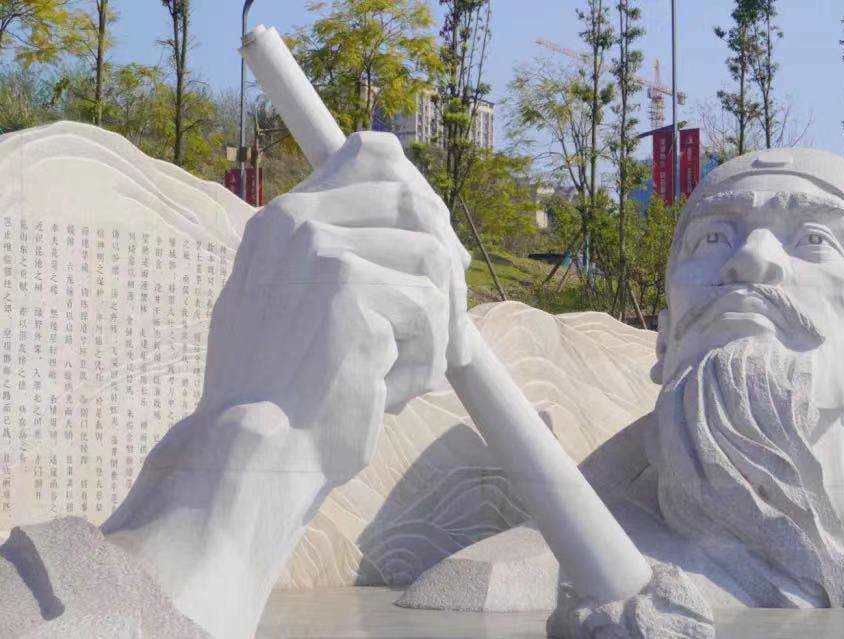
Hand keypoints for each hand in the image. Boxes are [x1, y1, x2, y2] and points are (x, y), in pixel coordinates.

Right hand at [199, 131, 470, 480]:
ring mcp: (321, 249)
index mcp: (284, 221)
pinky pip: (430, 309)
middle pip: (416, 200)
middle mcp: (298, 221)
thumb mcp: (301, 312)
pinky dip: (428, 358)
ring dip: (440, 324)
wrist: (253, 455)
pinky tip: (390, 391)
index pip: (374, 155)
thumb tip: (443, 248)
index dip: (422, 196)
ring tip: (409, 372)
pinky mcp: (349, 287)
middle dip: (448, 266)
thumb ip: (349, 264)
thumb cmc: (286, 396)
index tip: (441, 251)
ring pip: (434, 259)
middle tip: (448, 327)